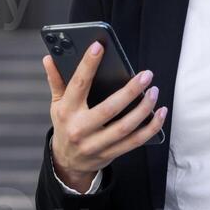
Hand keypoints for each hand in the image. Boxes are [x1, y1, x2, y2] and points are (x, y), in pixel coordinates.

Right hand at [42, 40, 167, 182]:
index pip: (78, 84)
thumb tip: (49, 58)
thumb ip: (56, 81)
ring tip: (154, 91)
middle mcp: (81, 129)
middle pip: (109, 108)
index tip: (99, 47)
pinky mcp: (111, 153)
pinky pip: (135, 141)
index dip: (87, 65)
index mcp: (67, 112)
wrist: (68, 163)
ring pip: (125, 126)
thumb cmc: (65, 127)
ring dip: (144, 109)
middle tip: (145, 75)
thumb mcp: (56, 105)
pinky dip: (151, 128)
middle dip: (130, 91)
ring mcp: (96, 144)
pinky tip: (160, 114)